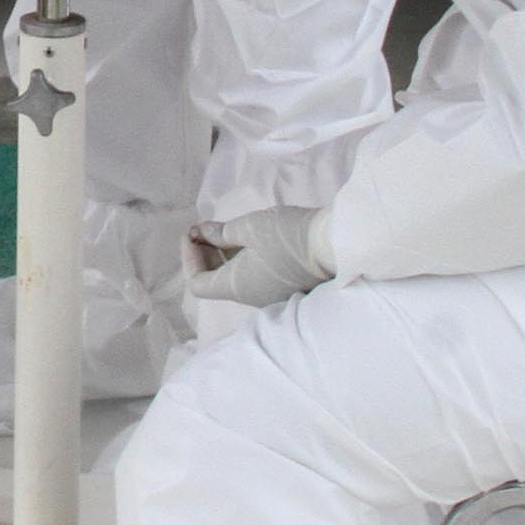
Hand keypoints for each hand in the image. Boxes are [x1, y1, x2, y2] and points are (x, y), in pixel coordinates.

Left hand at [187, 204, 334, 307]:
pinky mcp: (285, 287)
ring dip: (223, 255)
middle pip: (215, 281)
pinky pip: (253, 275)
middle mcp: (250, 296)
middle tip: (203, 228)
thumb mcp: (251, 227)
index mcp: (237, 286)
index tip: (191, 233)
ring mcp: (269, 294)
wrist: (336, 246)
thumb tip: (202, 233)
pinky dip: (242, 258)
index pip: (197, 284)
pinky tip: (246, 238)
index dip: (189, 258)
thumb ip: (222, 232)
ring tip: (223, 229)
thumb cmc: (289, 236)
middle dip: (204, 253)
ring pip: (235, 277)